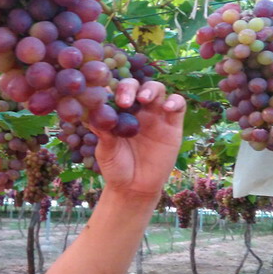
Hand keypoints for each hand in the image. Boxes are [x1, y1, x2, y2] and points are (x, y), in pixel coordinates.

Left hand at [91, 79, 185, 197]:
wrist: (135, 187)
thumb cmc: (116, 168)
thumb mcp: (106, 151)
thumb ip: (103, 132)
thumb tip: (94, 113)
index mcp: (118, 112)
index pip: (115, 91)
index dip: (112, 89)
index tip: (107, 99)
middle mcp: (137, 110)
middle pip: (136, 86)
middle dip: (130, 88)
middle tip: (125, 101)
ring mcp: (155, 115)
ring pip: (157, 90)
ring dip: (151, 89)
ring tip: (144, 99)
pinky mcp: (173, 124)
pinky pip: (178, 104)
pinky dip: (175, 101)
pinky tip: (167, 107)